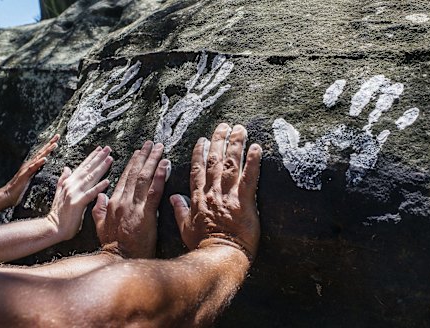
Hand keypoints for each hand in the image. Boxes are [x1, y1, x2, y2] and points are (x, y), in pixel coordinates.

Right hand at [3, 134, 59, 206]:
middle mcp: (29, 164)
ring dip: (46, 151)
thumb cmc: (19, 189)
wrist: (6, 195)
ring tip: (54, 145)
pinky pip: (33, 168)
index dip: (50, 146)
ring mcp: (26, 169)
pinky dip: (39, 163)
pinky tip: (44, 159)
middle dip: (50, 143)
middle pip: (41, 152)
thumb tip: (46, 171)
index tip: (57, 139)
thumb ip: (37, 173)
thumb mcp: (32, 179)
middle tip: (58, 135)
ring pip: (38, 158)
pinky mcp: (24, 175)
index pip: (43, 153)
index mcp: (32, 165)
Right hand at [47, 146, 112, 240]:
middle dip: (98, 158)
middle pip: (87, 169)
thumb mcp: (59, 193)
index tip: (100, 149)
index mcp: (69, 182)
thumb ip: (63, 179)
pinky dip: (99, 187)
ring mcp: (74, 193)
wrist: (53, 227)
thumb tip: (67, 168)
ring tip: (110, 159)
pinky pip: (90, 194)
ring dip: (101, 168)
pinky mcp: (78, 203)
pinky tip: (107, 181)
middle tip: (108, 149)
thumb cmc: (59, 213)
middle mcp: (71, 185)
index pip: (82, 167)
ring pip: (90, 178)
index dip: (91, 157)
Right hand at [92, 141, 169, 257]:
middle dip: (144, 156)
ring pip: (144, 178)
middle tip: (152, 142)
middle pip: (134, 173)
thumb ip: (100, 210)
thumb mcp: (101, 227)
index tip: (138, 152)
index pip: (124, 178)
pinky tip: (165, 164)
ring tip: (160, 148)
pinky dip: (160, 176)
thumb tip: (100, 196)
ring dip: (153, 160)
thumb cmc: (114, 248)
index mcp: (114, 203)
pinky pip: (154, 191)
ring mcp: (133, 207)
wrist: (118, 262)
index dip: (132, 164)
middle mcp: (122, 201)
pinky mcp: (145, 214)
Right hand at [170, 123, 261, 260]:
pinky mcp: (244, 202)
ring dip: (235, 144)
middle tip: (224, 125)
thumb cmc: (202, 246)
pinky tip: (257, 147)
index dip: (200, 152)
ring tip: (240, 128)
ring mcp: (228, 196)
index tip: (203, 139)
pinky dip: (253, 161)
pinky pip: (250, 178)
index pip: (197, 170)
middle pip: (214, 161)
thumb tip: (173, 197)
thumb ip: (179, 210)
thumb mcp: (185, 228)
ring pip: (231, 164)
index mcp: (198, 198)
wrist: (218, 257)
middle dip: (219, 141)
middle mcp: (212, 192)